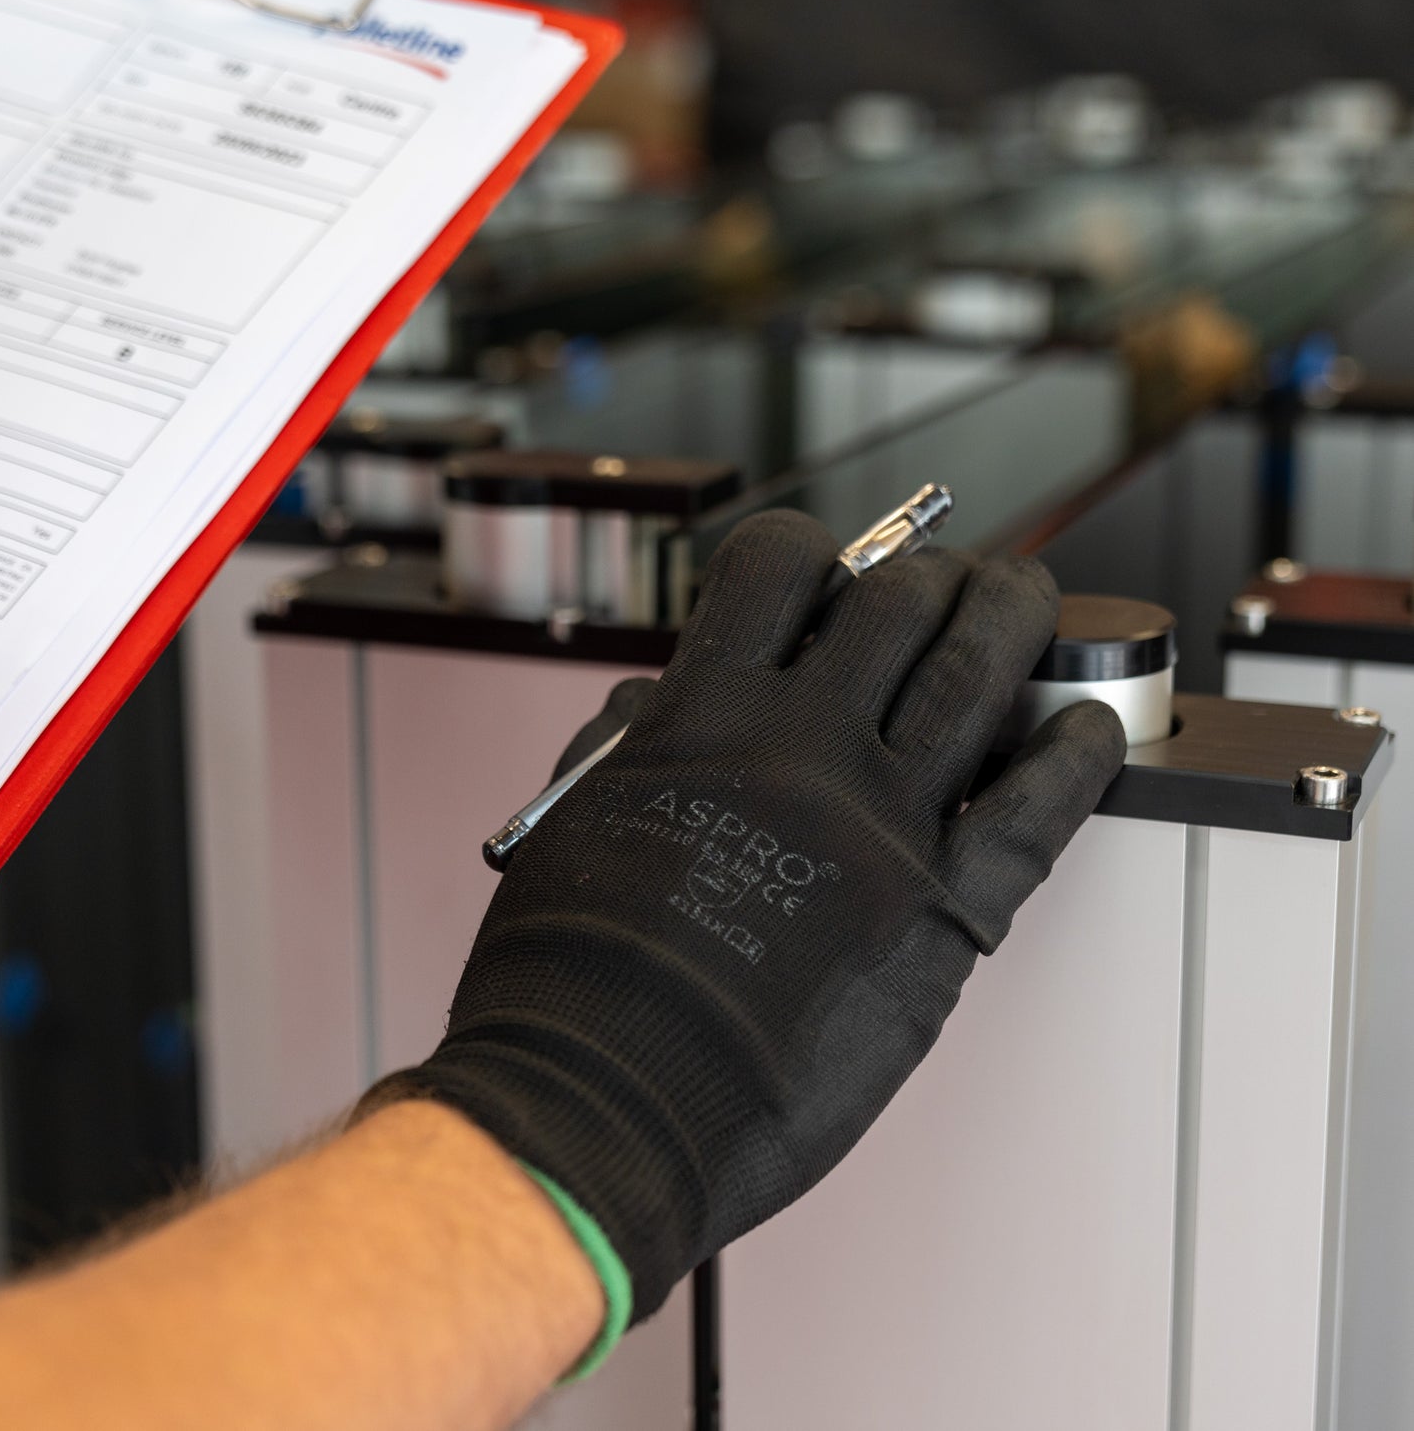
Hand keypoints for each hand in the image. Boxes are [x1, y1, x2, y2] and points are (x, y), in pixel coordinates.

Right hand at [358, 511, 1124, 1324]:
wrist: (605, 1107)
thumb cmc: (569, 985)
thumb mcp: (572, 823)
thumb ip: (631, 744)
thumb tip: (664, 698)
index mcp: (702, 717)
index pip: (780, 566)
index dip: (814, 551)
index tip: (830, 573)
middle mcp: (801, 747)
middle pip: (903, 600)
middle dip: (934, 574)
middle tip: (949, 584)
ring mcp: (882, 825)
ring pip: (981, 671)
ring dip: (1014, 616)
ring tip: (1026, 602)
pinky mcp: (941, 916)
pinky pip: (1036, 813)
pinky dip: (1076, 758)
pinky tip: (1088, 729)